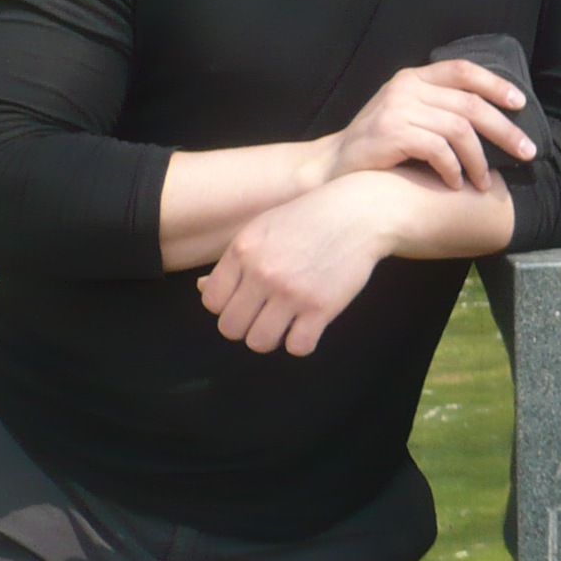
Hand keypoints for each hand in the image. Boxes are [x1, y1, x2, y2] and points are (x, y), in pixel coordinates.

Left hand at [197, 175, 409, 356]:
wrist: (359, 212)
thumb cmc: (309, 219)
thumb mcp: (263, 229)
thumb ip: (234, 260)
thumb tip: (201, 290)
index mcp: (242, 250)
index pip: (211, 301)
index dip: (227, 306)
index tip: (247, 299)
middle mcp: (262, 272)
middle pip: (231, 328)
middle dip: (246, 326)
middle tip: (266, 315)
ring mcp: (291, 291)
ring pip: (259, 343)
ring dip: (271, 338)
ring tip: (286, 323)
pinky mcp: (321, 307)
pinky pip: (297, 348)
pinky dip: (301, 343)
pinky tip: (309, 326)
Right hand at [322, 60, 535, 191]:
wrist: (334, 167)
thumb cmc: (379, 146)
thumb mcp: (406, 114)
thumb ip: (437, 107)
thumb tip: (491, 117)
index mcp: (414, 78)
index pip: (463, 70)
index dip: (496, 84)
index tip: (521, 104)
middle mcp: (406, 87)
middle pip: (471, 104)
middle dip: (504, 130)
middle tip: (526, 152)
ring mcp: (397, 108)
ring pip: (459, 129)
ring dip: (479, 160)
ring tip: (484, 182)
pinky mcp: (391, 133)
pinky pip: (438, 150)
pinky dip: (453, 169)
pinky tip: (456, 183)